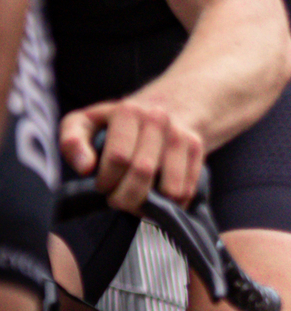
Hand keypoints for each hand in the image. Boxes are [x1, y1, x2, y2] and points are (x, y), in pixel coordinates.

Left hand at [60, 95, 205, 211]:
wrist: (167, 105)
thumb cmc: (118, 124)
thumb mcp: (86, 123)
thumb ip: (72, 141)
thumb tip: (85, 167)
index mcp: (128, 111)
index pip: (119, 157)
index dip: (107, 180)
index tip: (102, 186)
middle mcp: (158, 119)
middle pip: (143, 173)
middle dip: (126, 197)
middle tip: (118, 200)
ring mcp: (181, 135)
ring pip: (169, 188)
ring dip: (151, 204)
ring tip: (138, 201)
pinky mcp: (197, 150)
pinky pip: (186, 191)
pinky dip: (170, 204)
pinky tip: (157, 197)